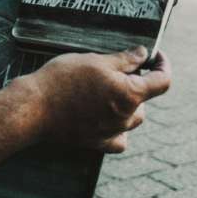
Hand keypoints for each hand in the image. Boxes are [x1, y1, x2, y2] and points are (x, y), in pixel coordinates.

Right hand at [23, 47, 171, 152]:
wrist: (33, 108)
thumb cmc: (62, 80)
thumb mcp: (95, 60)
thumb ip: (125, 59)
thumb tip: (143, 54)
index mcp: (130, 94)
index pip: (162, 81)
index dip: (163, 65)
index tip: (155, 57)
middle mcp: (126, 117)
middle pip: (145, 100)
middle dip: (137, 84)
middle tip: (115, 70)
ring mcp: (112, 132)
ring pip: (133, 119)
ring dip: (127, 105)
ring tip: (104, 91)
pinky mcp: (98, 143)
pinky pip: (119, 138)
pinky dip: (118, 128)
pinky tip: (106, 117)